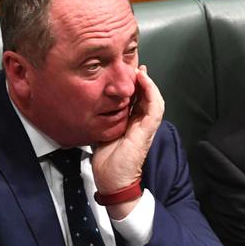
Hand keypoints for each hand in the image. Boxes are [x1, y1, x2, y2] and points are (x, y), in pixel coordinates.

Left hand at [91, 65, 163, 216]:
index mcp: (132, 123)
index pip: (137, 99)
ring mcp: (146, 126)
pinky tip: (144, 82)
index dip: (134, 84)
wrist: (112, 180)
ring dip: (148, 84)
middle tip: (136, 65)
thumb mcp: (102, 131)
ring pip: (154, 98)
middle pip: (146, 96)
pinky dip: (151, 93)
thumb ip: (101, 118)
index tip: (128, 71)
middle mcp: (141, 123)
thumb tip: (89, 106)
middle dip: (142, 80)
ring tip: (140, 71)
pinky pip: (154, 107)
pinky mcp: (147, 130)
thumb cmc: (107, 161)